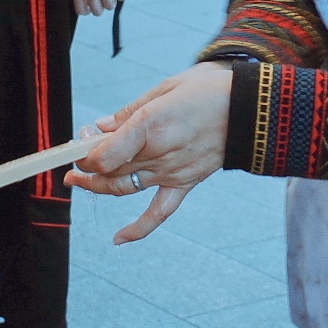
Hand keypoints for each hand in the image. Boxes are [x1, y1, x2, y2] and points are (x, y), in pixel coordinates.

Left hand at [71, 62, 232, 243]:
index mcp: (151, 125)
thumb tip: (101, 127)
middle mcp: (159, 154)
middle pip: (108, 169)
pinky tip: (118, 239)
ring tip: (78, 182)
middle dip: (85, 164)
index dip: (83, 152)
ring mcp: (172, 172)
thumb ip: (130, 111)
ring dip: (96, 187)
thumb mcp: (166, 88)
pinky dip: (138, 229)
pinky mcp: (186, 183)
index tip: (79, 142)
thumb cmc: (209, 89)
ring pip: (123, 187)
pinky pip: (158, 212)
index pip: (102, 155)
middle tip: (74, 157)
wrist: (253, 109)